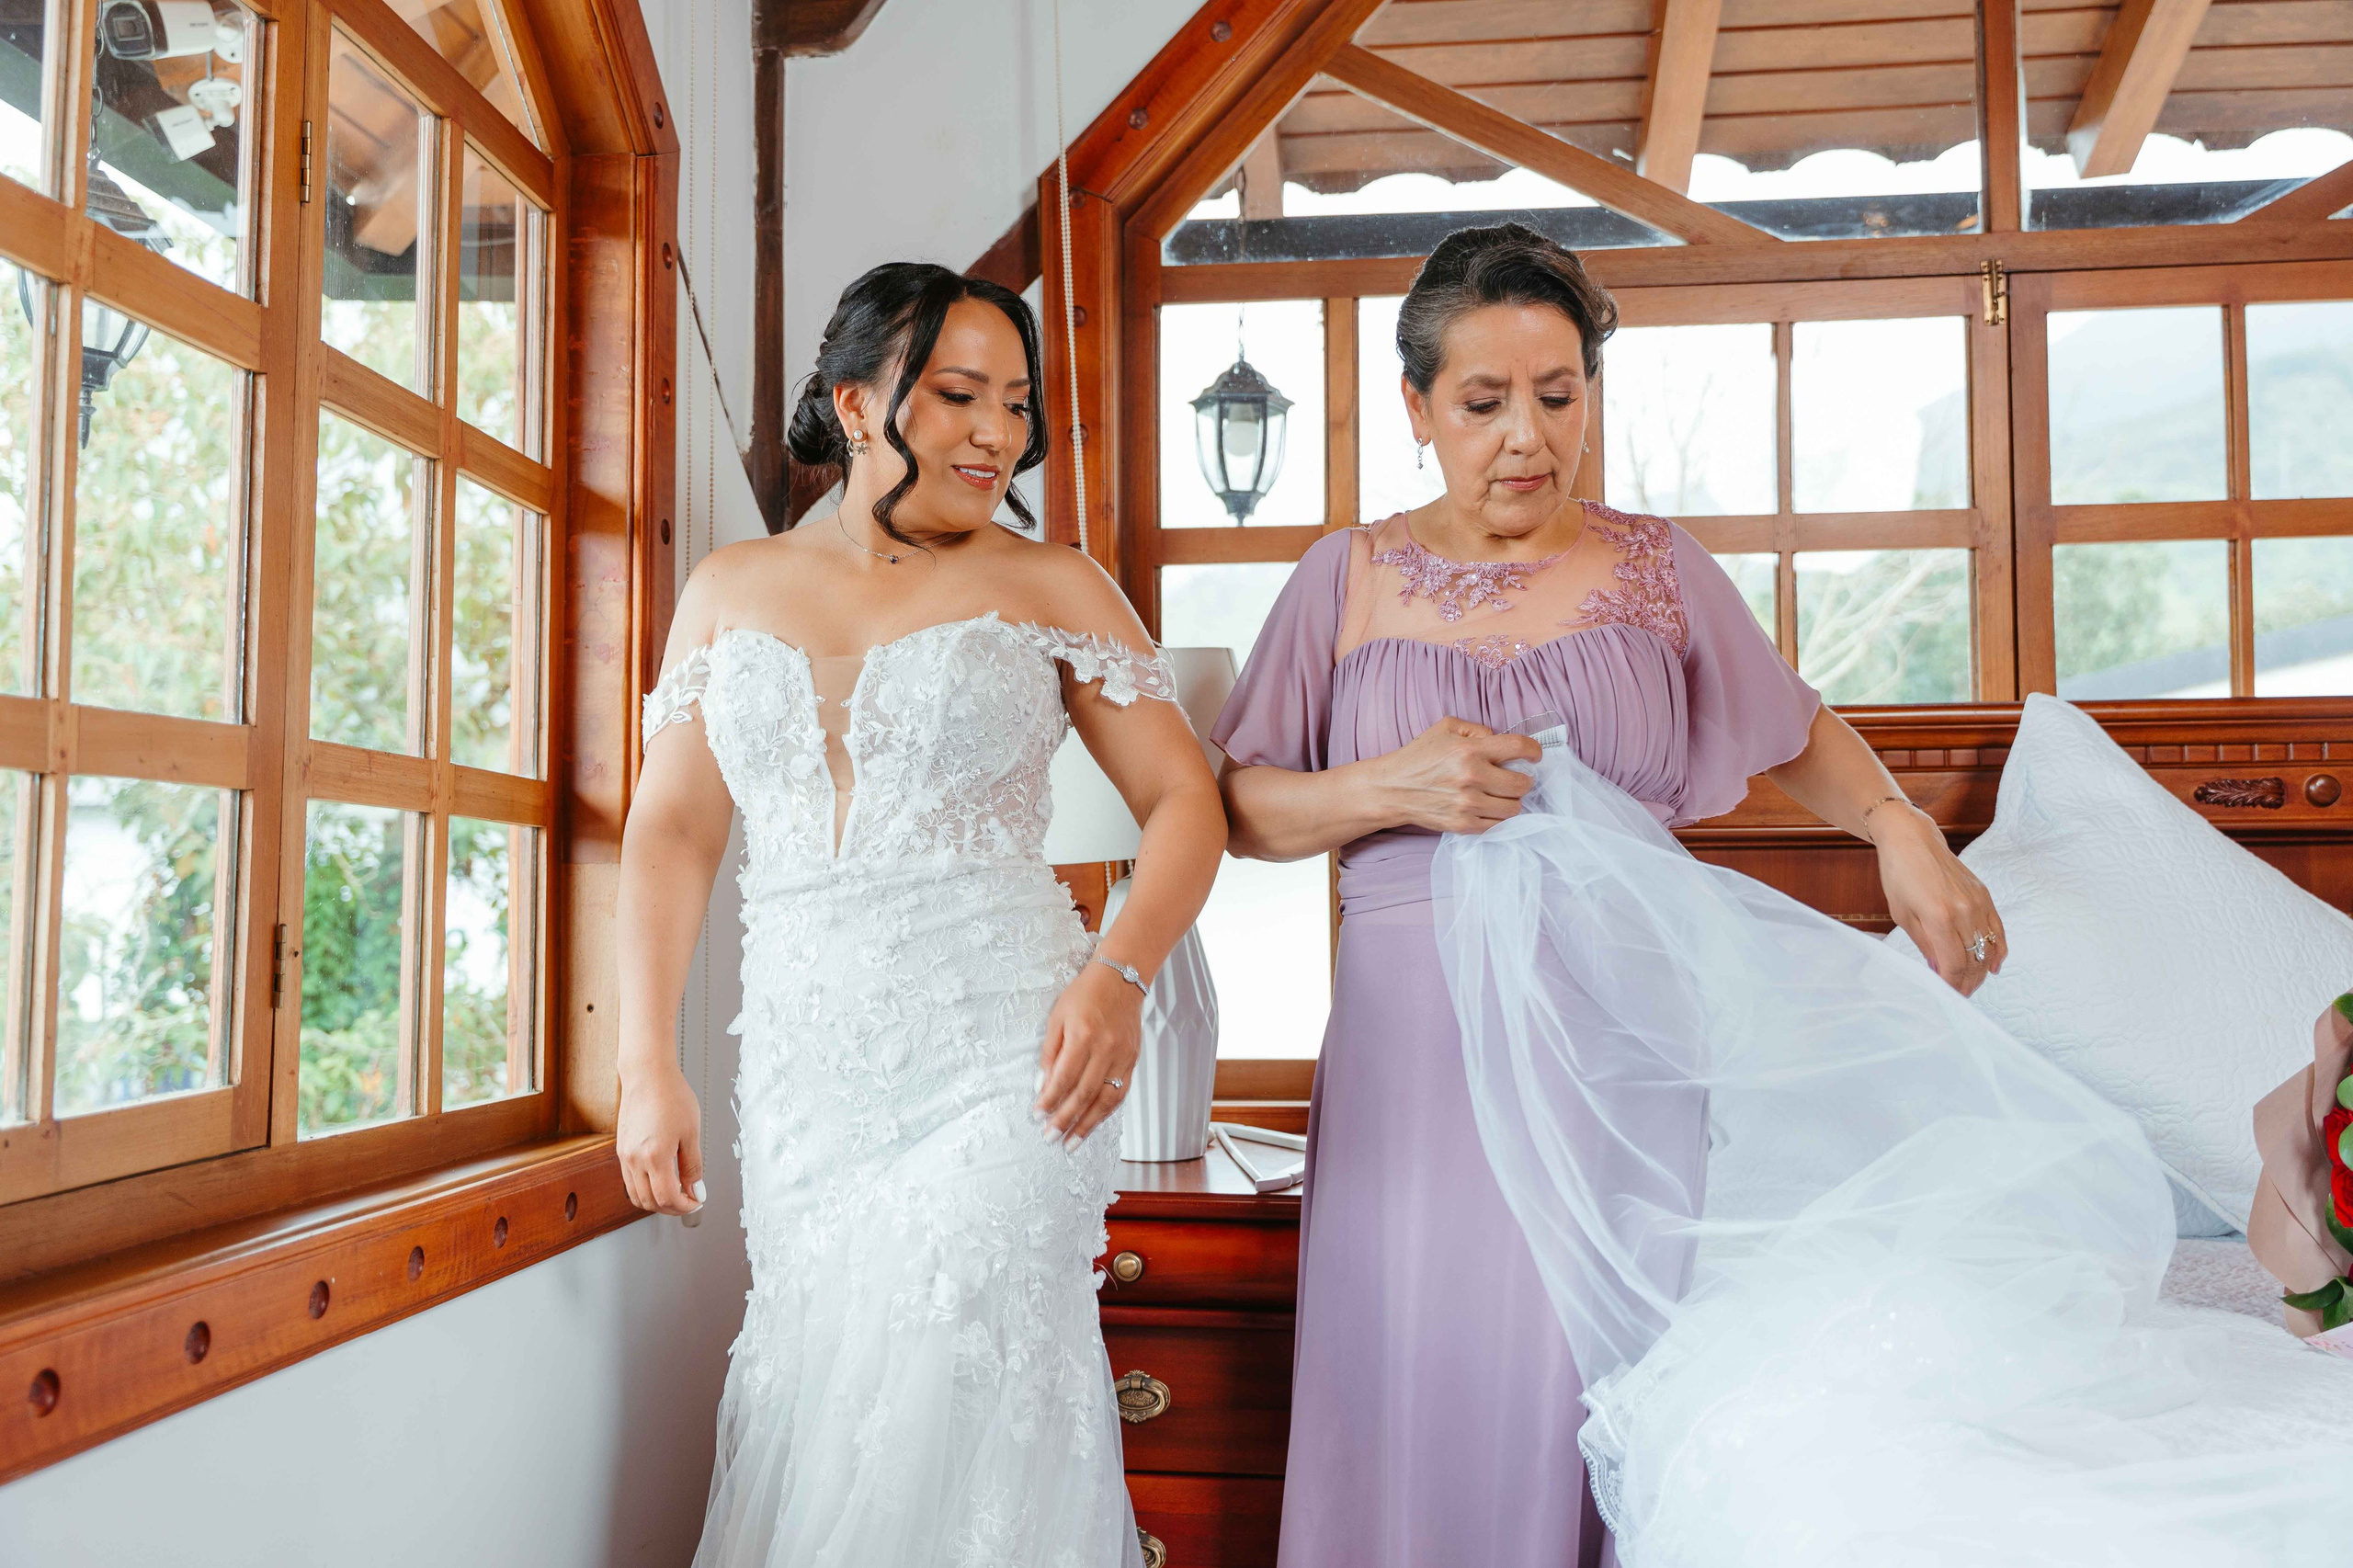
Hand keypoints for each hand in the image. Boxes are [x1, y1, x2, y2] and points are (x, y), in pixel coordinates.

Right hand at [616, 1062, 704, 1214]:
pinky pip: (630, 1181)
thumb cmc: (671, 1096)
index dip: (684, 1206)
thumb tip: (697, 1191)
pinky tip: (660, 1181)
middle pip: (650, 1202)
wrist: (647, 1075)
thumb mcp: (691, 1132)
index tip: (697, 1201)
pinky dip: (645, 1189)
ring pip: (636, 1196)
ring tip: (676, 1193)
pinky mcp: (621, 1149)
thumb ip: (693, 1166)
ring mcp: (624, 1156)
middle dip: (671, 1208)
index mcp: (655, 1156)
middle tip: (689, 1201)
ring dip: (656, 1202)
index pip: (667, 1198)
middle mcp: (634, 1159)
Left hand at [1035, 961, 1143, 1147]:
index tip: (1037, 1116)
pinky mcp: (1133, 1060)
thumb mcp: (1057, 1017)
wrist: (1121, 979)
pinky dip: (1105, 1111)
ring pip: (1106, 1100)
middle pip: (1084, 1094)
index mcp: (1083, 1036)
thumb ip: (1050, 1053)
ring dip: (1088, 1125)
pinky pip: (1120, 1093)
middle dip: (1065, 1120)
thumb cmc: (1084, 994)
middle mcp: (1106, 1049)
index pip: (1063, 1079)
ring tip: (1072, 1143)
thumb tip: (1042, 1085)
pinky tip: (1093, 1122)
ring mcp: (1123, 1057)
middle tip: (1050, 1138)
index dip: (1049, 1101)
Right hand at [1365, 717, 1541, 834]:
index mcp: (1469, 750)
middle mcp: (1472, 777)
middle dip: (1524, 780)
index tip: (1535, 755)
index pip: (1519, 747)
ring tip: (1499, 794)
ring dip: (1511, 800)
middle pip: (1522, 784)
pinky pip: (1498, 825)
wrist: (1392, 789)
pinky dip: (1498, 817)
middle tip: (1515, 778)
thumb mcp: (1445, 728)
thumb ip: (1477, 729)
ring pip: (1514, 807)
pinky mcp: (1463, 824)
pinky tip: (1489, 807)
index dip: (1534, 751)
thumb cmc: (1418, 756)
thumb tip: (1499, 739)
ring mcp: (1468, 804)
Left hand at [1874, 805, 2005, 995]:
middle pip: (1973, 959)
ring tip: (1972, 984)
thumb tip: (1938, 971)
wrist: (1913, 840)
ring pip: (1988, 947)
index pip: (1954, 965)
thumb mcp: (1903, 915)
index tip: (1948, 995)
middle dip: (1967, 982)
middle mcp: (1963, 911)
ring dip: (1981, 970)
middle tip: (1959, 995)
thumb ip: (1925, 945)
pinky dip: (1998, 949)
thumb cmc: (1899, 875)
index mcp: (1939, 917)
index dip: (1953, 985)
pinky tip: (1993, 965)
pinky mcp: (1984, 895)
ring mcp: (1977, 902)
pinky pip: (1997, 929)